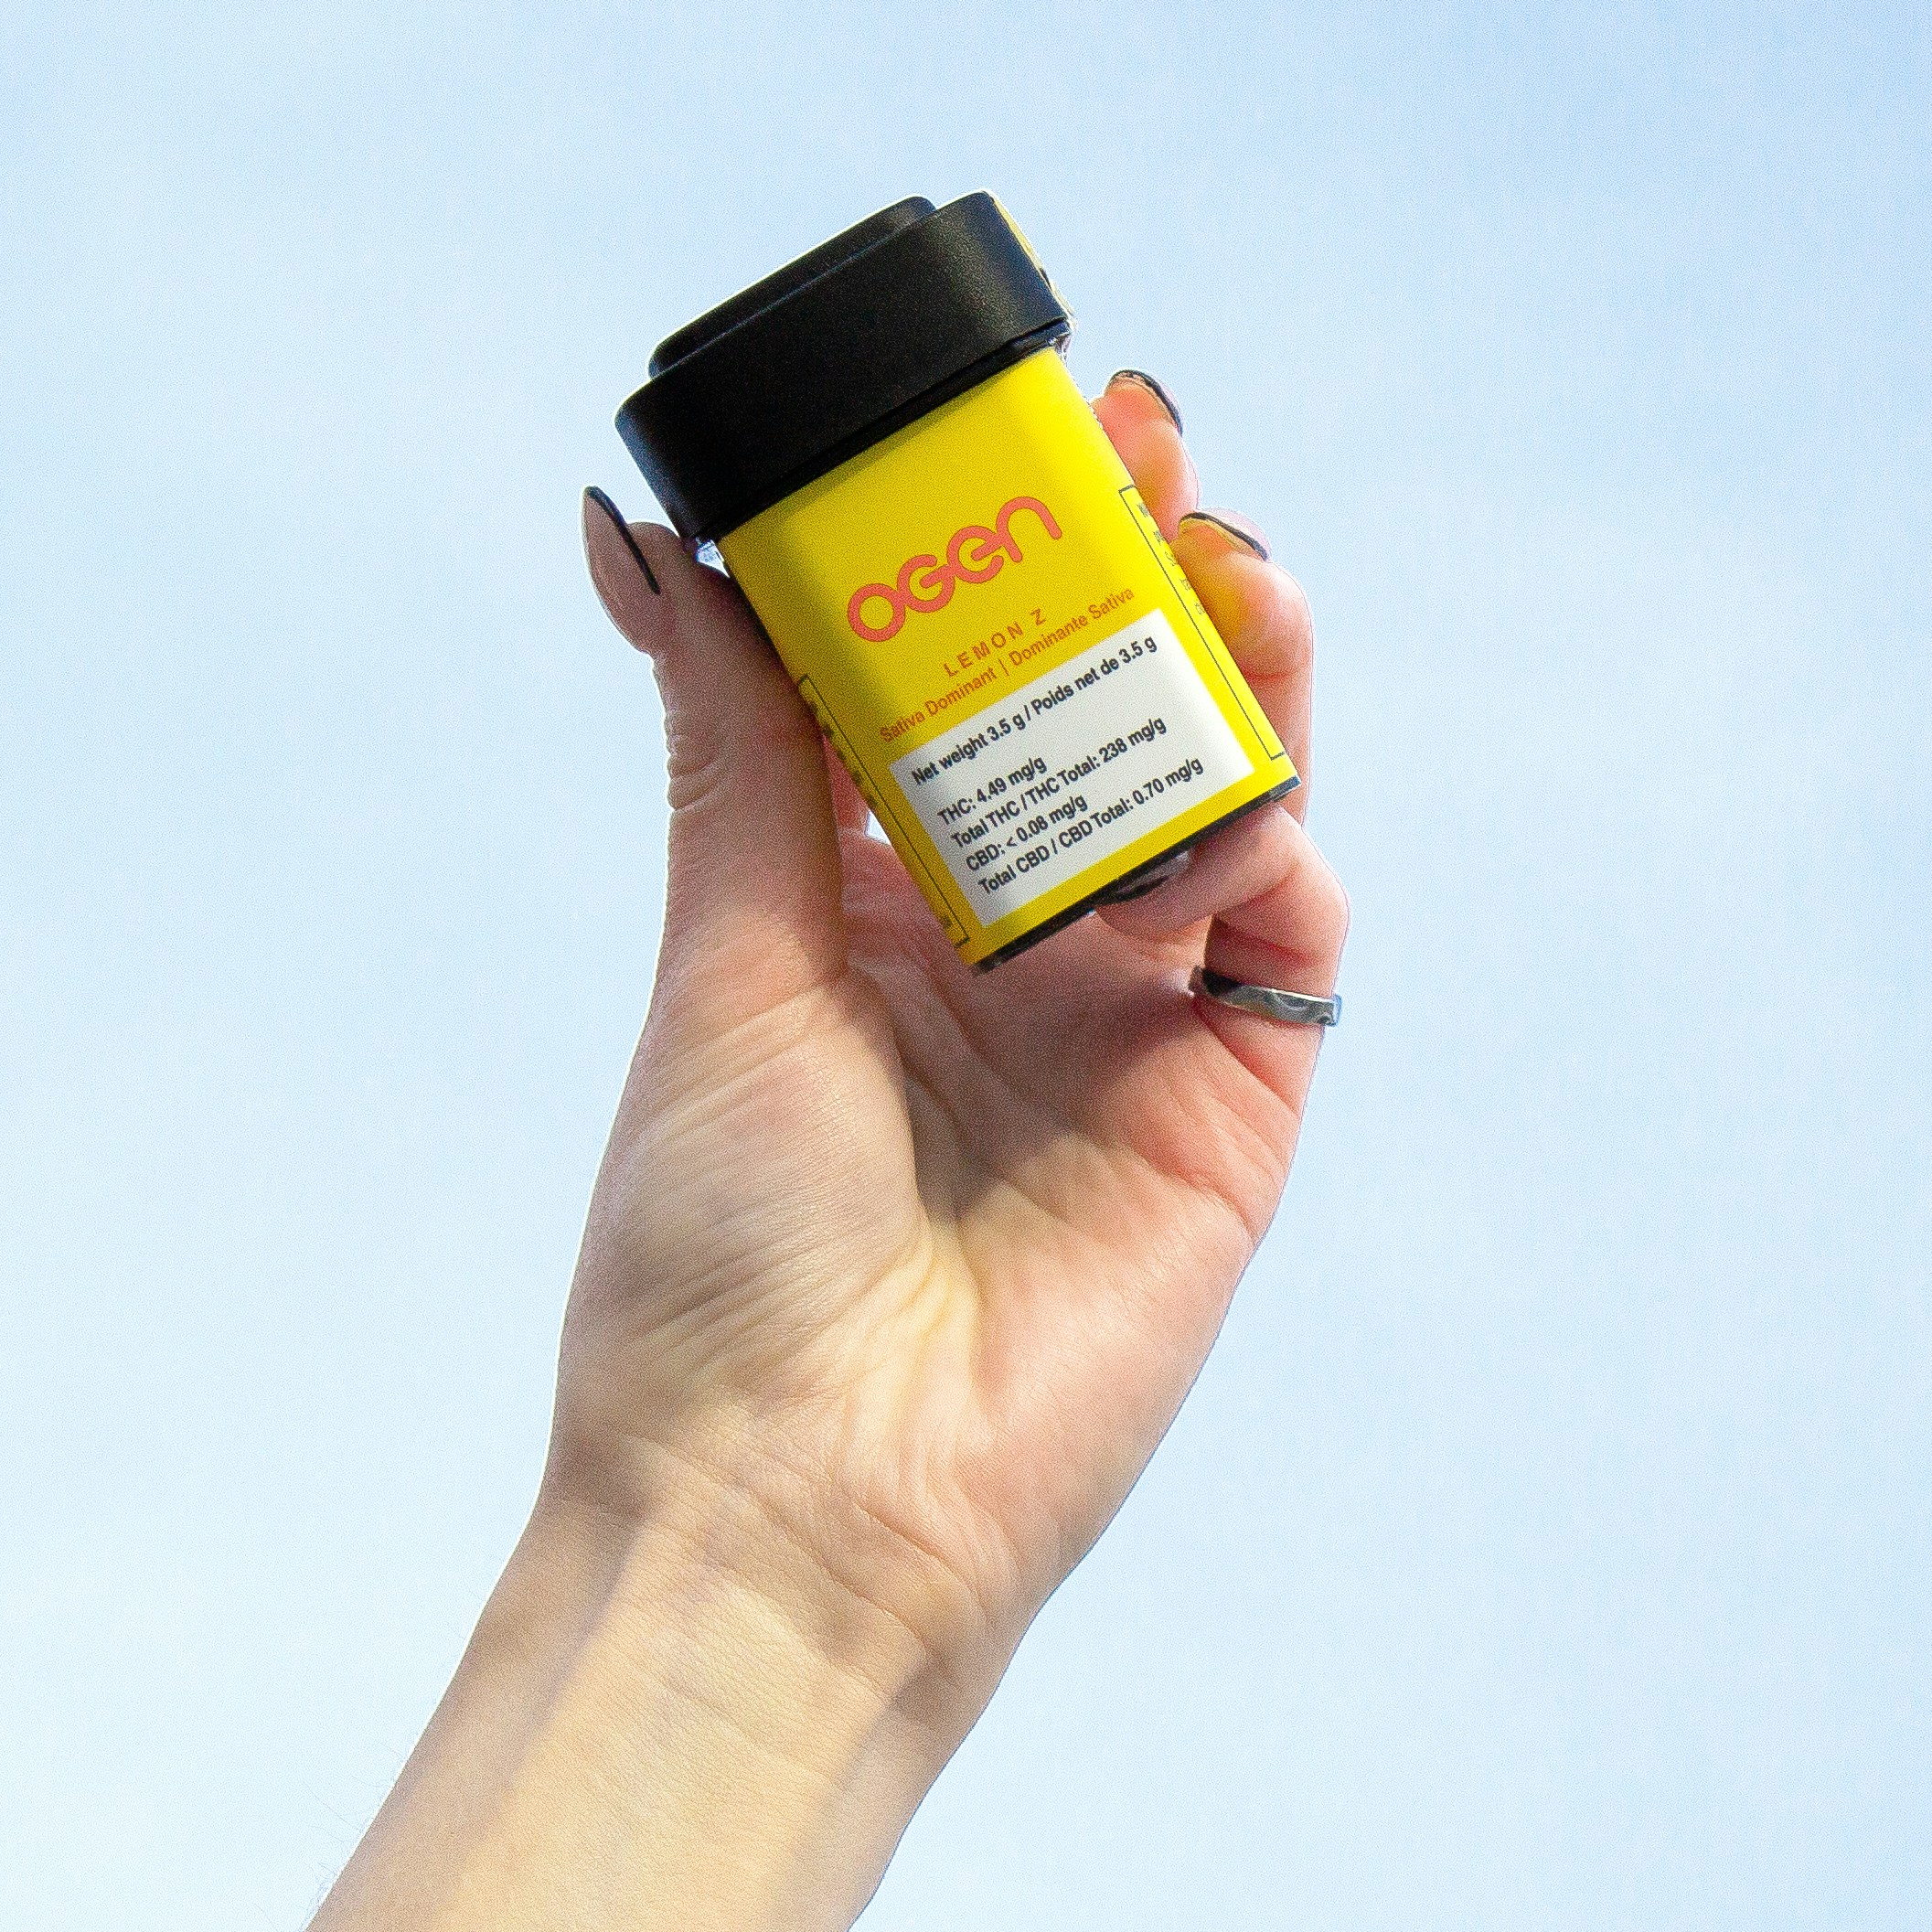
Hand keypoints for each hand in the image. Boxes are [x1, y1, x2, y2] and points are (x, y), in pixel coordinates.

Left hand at [565, 369, 1343, 1719]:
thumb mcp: (723, 962)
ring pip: (1222, 807)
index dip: (1001, 554)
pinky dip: (1280, 865)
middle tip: (1153, 452)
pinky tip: (1239, 824)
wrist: (793, 1506)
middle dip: (1143, 579)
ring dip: (1237, 688)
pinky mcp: (1226, 1118)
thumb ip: (734, 742)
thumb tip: (641, 530)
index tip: (1024, 425)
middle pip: (1111, 720)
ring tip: (1233, 586)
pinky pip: (1291, 953)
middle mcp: (1014, 949)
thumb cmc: (710, 1263)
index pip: (963, 683)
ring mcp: (1131, 1027)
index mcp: (873, 904)